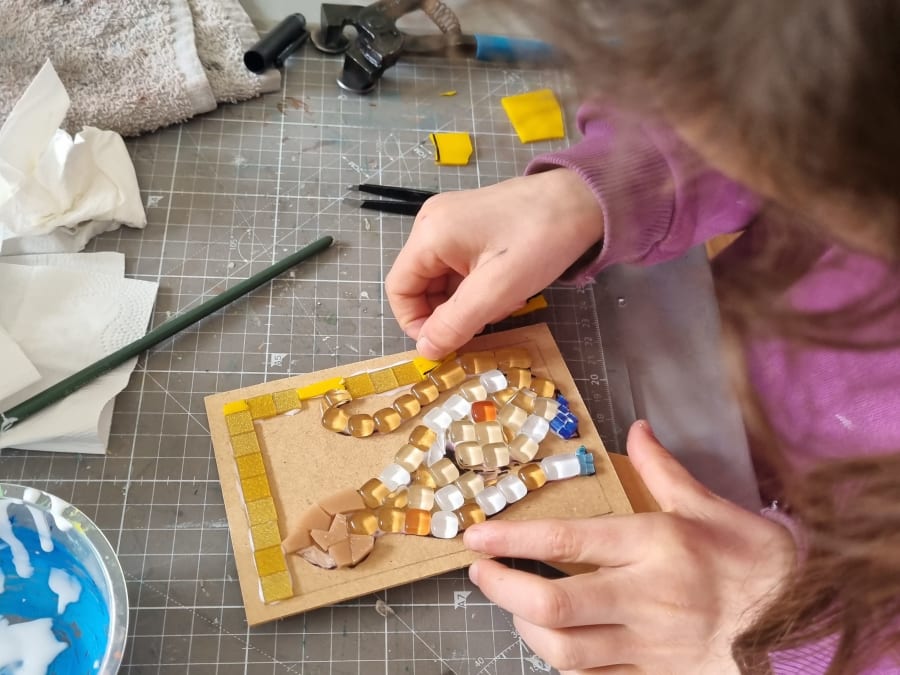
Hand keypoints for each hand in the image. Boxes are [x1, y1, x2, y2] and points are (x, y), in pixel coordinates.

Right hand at [385, 169, 603, 358]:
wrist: (584, 199)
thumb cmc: (540, 240)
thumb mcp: (497, 291)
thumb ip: (455, 324)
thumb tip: (424, 350)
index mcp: (430, 234)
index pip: (399, 289)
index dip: (416, 323)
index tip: (447, 343)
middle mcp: (433, 223)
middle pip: (421, 285)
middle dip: (449, 312)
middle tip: (488, 320)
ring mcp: (452, 222)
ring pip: (444, 280)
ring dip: (469, 302)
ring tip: (506, 301)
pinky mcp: (472, 225)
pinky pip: (461, 267)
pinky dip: (479, 286)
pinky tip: (508, 287)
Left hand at [464, 422, 795, 673]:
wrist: (803, 625)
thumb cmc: (756, 562)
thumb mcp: (712, 507)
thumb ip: (664, 471)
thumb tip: (637, 429)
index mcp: (656, 545)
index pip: (567, 541)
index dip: (513, 538)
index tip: (476, 536)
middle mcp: (646, 596)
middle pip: (554, 602)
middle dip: (502, 589)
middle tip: (480, 573)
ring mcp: (649, 643)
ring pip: (565, 649)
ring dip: (525, 627)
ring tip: (514, 606)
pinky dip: (562, 663)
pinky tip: (553, 641)